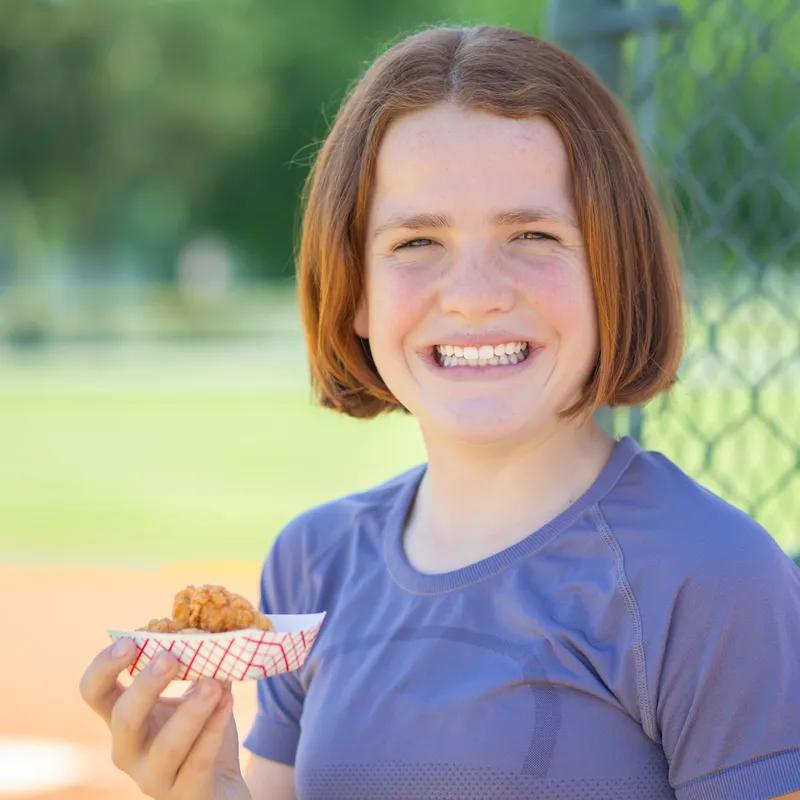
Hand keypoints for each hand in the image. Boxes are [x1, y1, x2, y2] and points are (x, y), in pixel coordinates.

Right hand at [79, 639, 251, 799]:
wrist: (221, 786)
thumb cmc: (200, 732)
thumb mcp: (195, 691)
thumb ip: (198, 659)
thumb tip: (205, 627)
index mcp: (124, 717)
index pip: (94, 692)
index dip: (104, 667)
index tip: (130, 642)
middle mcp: (129, 749)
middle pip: (124, 718)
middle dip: (146, 686)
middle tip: (170, 658)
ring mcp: (154, 777)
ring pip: (165, 748)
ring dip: (190, 712)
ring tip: (214, 684)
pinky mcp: (185, 794)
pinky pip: (198, 762)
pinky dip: (214, 729)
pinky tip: (228, 702)